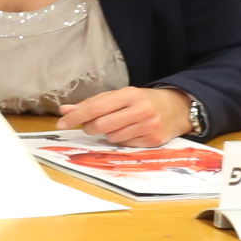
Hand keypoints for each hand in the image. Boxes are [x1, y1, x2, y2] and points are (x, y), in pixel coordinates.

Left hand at [56, 86, 194, 146]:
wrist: (179, 108)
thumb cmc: (142, 101)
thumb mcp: (119, 96)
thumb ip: (92, 103)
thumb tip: (64, 110)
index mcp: (130, 94)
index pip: (96, 107)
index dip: (76, 117)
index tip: (61, 123)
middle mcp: (141, 109)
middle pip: (101, 125)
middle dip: (90, 128)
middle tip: (92, 126)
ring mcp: (149, 126)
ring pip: (112, 137)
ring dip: (108, 134)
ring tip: (118, 126)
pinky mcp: (154, 140)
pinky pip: (125, 145)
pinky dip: (122, 141)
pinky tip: (130, 132)